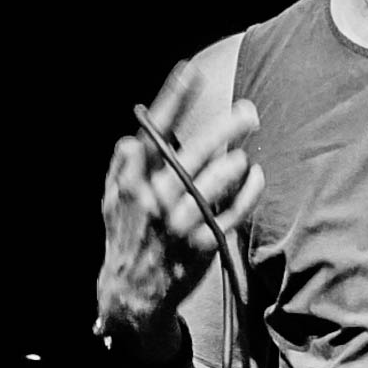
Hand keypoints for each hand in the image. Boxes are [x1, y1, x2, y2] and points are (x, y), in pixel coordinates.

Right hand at [96, 61, 263, 344]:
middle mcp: (156, 200)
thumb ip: (124, 168)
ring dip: (234, 163)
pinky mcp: (202, 245)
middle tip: (248, 112)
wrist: (131, 295)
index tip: (191, 72)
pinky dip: (248, 192)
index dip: (172, 101)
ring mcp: (180, 224)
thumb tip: (134, 138)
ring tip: (243, 154)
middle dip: (223, 129)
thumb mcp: (112, 201)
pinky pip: (232, 212)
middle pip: (193, 155)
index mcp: (133, 183)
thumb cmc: (126, 236)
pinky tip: (255, 176)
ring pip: (214, 184)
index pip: (152, 133)